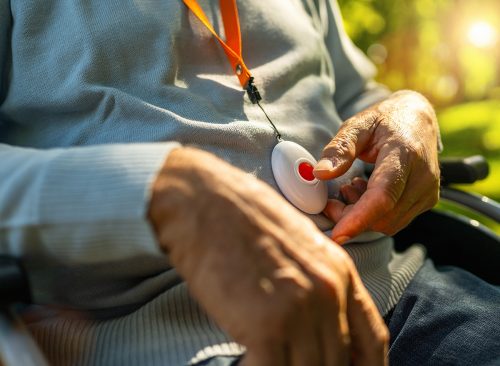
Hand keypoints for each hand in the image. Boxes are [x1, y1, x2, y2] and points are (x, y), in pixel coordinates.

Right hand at [149, 147, 387, 365]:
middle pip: (338, 361)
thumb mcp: (295, 244)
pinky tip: (247, 361)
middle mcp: (328, 292)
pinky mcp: (267, 324)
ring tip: (266, 359)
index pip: (372, 339)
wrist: (202, 200)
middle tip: (291, 363)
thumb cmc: (241, 219)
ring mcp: (300, 308)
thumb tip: (314, 324)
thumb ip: (313, 283)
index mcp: (339, 271)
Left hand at [314, 90, 440, 242]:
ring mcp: (428, 191)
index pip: (383, 195)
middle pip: (383, 216)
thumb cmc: (385, 120)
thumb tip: (320, 173)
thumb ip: (339, 148)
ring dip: (361, 217)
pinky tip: (365, 193)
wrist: (417, 119)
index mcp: (405, 153)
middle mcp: (423, 176)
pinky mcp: (427, 201)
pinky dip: (373, 215)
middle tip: (332, 200)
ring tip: (350, 189)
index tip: (337, 234)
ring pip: (388, 224)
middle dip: (350, 217)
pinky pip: (395, 221)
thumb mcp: (358, 125)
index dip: (359, 218)